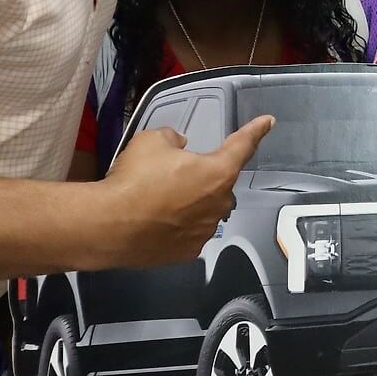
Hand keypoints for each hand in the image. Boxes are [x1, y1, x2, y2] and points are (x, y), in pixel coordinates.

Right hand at [97, 116, 274, 266]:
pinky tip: (157, 223)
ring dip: (191, 204)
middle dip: (202, 178)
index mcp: (218, 172)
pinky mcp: (189, 252)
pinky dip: (178, 227)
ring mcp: (206, 231)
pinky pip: (190, 233)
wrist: (109, 226)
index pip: (243, 146)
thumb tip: (179, 146)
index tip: (267, 123)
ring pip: (206, 211)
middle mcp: (220, 203)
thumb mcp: (152, 141)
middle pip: (220, 184)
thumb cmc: (135, 179)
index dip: (255, 131)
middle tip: (172, 177)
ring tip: (159, 202)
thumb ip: (173, 139)